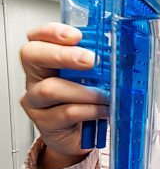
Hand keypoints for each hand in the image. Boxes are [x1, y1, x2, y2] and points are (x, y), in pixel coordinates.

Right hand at [19, 23, 108, 168]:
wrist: (78, 136)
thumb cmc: (85, 102)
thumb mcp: (91, 78)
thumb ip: (96, 64)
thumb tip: (118, 51)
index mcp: (46, 61)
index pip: (37, 37)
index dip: (52, 32)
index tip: (76, 36)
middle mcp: (36, 78)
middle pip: (32, 56)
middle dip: (62, 55)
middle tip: (90, 60)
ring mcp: (36, 101)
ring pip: (50, 89)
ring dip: (84, 90)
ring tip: (104, 95)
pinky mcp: (45, 123)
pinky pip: (66, 112)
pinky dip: (90, 110)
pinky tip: (104, 110)